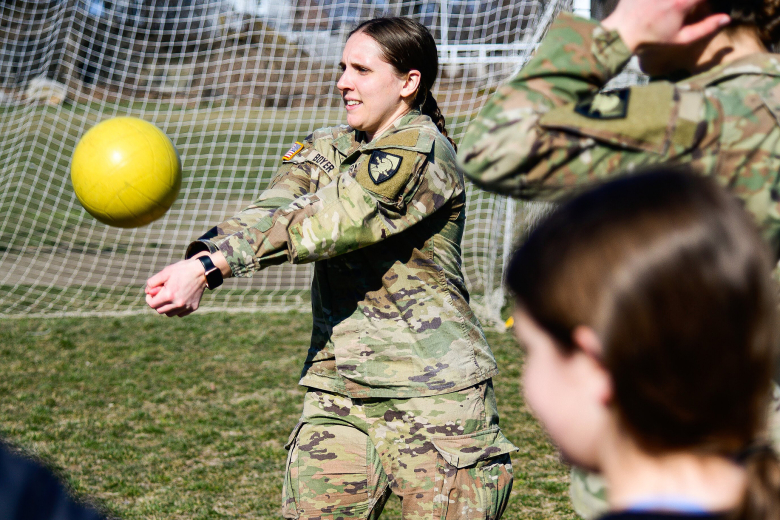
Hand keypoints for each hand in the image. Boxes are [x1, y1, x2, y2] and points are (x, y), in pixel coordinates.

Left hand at [145, 257, 207, 316]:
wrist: (201, 271)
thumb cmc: (182, 270)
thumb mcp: (165, 272)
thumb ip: (153, 282)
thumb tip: (147, 292)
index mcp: (169, 295)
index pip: (152, 305)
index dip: (149, 299)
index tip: (151, 294)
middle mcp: (177, 303)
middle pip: (160, 311)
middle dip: (157, 303)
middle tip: (160, 295)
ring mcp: (186, 306)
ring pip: (169, 314)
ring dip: (167, 307)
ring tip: (170, 297)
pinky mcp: (193, 307)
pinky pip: (180, 313)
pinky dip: (177, 309)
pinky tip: (179, 299)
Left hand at [601, 0, 729, 51]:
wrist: (620, 34)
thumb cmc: (651, 39)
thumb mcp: (680, 39)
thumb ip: (705, 28)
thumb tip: (726, 18)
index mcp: (681, 2)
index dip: (706, 0)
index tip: (704, 4)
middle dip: (691, 1)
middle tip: (689, 6)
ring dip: (679, 0)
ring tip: (671, 8)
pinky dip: (662, 1)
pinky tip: (662, 5)